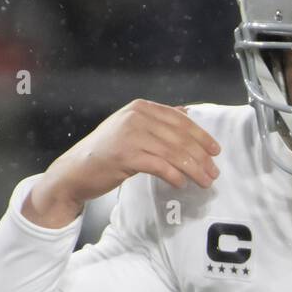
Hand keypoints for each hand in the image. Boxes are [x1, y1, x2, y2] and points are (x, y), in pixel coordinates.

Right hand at [25, 100, 221, 227]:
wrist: (76, 170)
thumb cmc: (107, 152)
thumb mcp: (131, 128)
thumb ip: (157, 120)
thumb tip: (187, 113)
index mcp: (140, 108)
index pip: (180, 120)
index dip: (201, 136)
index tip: (215, 150)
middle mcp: (136, 117)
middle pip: (180, 138)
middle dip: (201, 157)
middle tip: (214, 172)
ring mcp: (130, 135)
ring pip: (174, 153)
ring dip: (194, 170)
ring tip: (204, 182)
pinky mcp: (126, 156)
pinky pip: (160, 166)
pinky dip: (174, 176)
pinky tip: (181, 184)